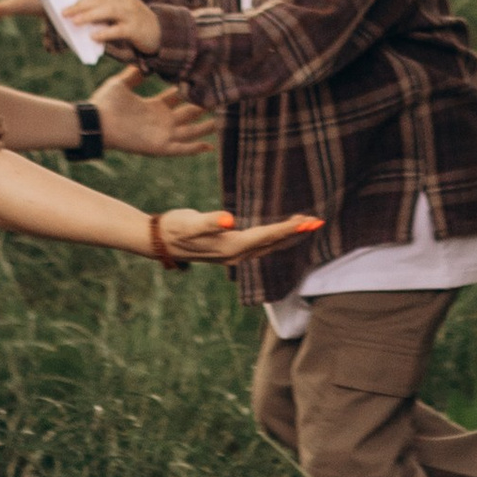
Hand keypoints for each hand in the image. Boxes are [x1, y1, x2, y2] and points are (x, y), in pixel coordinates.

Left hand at [67, 0, 160, 55]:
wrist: (161, 33)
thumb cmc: (134, 23)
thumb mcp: (121, 13)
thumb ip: (104, 12)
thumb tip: (79, 18)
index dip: (82, 0)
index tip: (67, 7)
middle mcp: (127, 0)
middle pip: (101, 0)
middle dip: (81, 6)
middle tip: (65, 14)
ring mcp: (132, 14)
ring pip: (109, 11)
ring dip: (90, 15)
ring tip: (76, 22)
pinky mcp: (136, 29)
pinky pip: (118, 30)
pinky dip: (105, 33)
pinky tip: (94, 37)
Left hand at [95, 65, 214, 160]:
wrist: (96, 122)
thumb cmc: (105, 103)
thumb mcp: (121, 83)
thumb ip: (135, 74)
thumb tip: (145, 60)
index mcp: (153, 107)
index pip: (177, 98)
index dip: (190, 90)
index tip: (204, 81)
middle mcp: (160, 121)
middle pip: (188, 114)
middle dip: (203, 107)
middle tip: (220, 99)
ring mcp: (161, 134)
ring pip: (190, 131)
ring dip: (205, 127)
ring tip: (221, 121)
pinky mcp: (159, 146)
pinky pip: (181, 149)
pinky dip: (195, 148)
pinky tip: (209, 146)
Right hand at [151, 209, 323, 268]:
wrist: (159, 241)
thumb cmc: (174, 228)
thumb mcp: (189, 223)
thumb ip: (210, 222)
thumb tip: (229, 220)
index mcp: (232, 247)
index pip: (267, 236)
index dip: (289, 229)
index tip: (309, 222)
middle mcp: (236, 255)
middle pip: (273, 243)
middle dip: (296, 233)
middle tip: (318, 221)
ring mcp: (233, 255)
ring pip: (268, 246)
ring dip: (287, 236)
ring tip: (305, 224)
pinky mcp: (230, 251)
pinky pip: (260, 246)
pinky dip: (274, 238)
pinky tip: (278, 232)